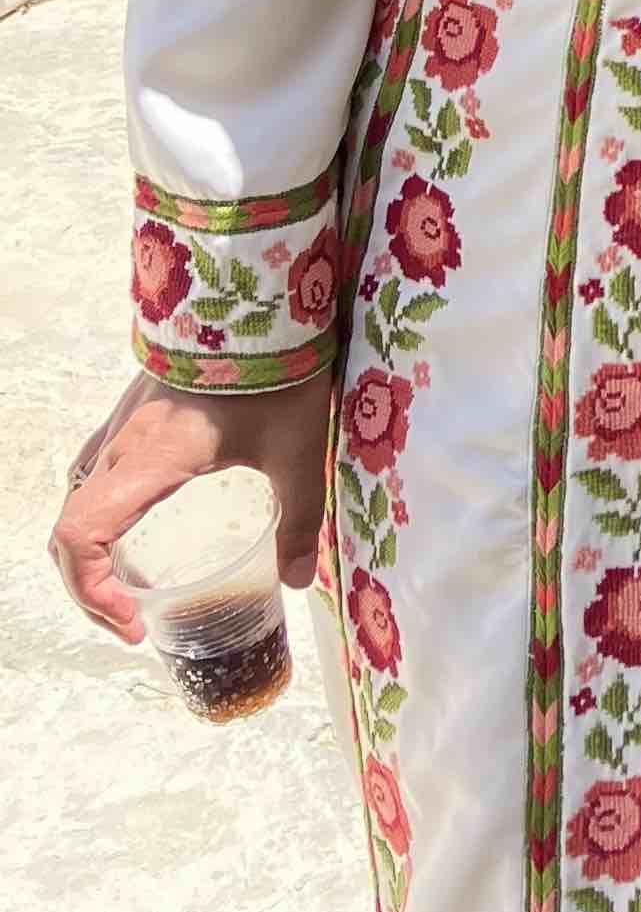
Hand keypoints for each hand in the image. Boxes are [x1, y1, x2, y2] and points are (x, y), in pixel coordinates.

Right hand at [51, 369, 333, 646]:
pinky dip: (98, 512)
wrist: (258, 290)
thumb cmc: (277, 367)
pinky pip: (94, 471)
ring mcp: (122, 422)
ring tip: (129, 582)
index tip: (134, 620)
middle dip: (89, 589)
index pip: (81, 535)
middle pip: (70, 531)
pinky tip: (138, 521)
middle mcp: (123, 444)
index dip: (91, 591)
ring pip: (77, 500)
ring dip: (88, 551)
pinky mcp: (133, 407)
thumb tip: (298, 580)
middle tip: (133, 618)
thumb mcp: (297, 450)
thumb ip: (299, 518)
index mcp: (152, 460)